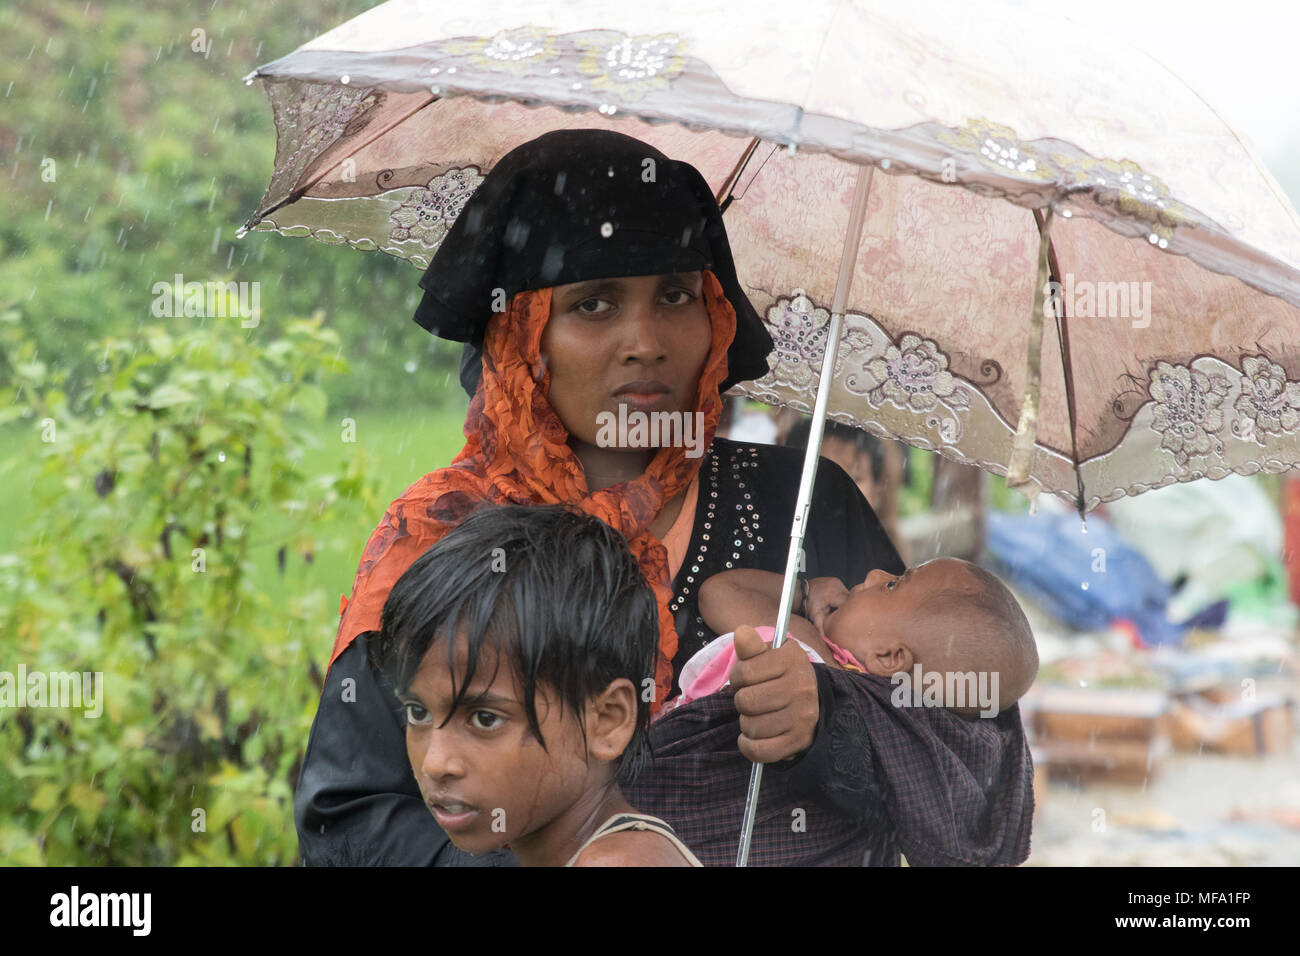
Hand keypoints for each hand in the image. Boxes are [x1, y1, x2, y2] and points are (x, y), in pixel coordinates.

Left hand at [728, 625, 819, 762]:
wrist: (812, 701)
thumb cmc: (780, 675)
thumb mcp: (768, 656)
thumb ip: (751, 646)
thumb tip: (741, 632)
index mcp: (793, 660)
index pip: (744, 673)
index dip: (737, 677)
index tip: (746, 679)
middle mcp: (802, 687)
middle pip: (746, 701)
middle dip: (742, 701)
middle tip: (752, 699)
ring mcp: (803, 716)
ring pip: (751, 726)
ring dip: (746, 723)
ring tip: (757, 715)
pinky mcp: (799, 741)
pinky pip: (759, 751)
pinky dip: (748, 746)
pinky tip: (752, 737)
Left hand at [804, 576, 849, 634]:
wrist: (801, 592)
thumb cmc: (807, 605)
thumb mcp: (816, 617)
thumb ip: (822, 628)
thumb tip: (826, 640)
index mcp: (833, 594)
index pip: (847, 605)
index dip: (847, 613)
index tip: (845, 619)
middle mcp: (836, 585)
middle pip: (849, 599)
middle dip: (846, 608)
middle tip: (842, 615)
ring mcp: (836, 582)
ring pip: (847, 594)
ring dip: (845, 602)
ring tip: (838, 608)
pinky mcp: (836, 581)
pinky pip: (843, 590)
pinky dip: (842, 596)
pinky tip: (837, 602)